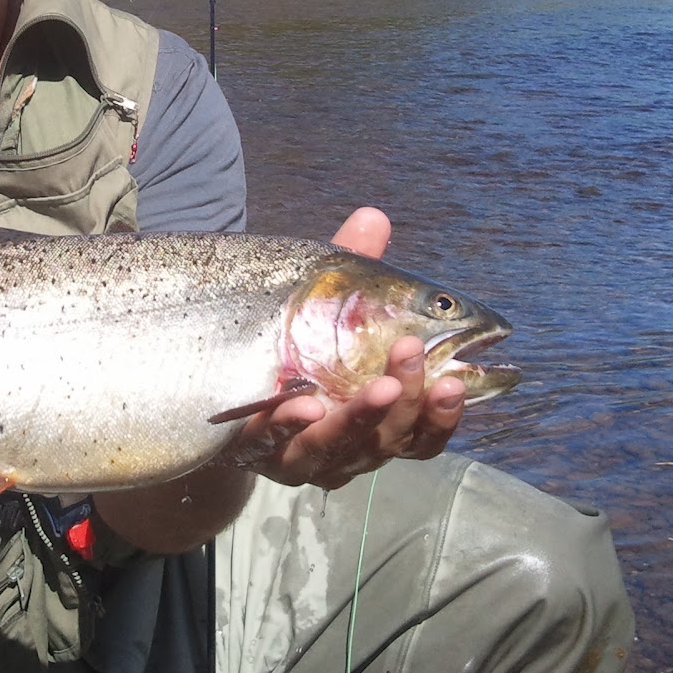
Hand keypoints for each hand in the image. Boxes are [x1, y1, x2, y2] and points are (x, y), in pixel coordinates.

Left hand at [225, 207, 465, 489]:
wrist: (219, 386)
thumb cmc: (293, 345)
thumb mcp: (324, 304)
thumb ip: (353, 271)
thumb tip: (372, 218)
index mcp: (377, 421)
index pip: (423, 433)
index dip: (442, 415)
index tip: (453, 381)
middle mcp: (347, 448)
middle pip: (389, 441)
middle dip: (406, 401)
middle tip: (410, 353)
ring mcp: (302, 455)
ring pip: (340, 450)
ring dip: (362, 418)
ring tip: (378, 387)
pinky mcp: (256, 453)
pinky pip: (273, 447)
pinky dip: (290, 426)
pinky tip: (303, 405)